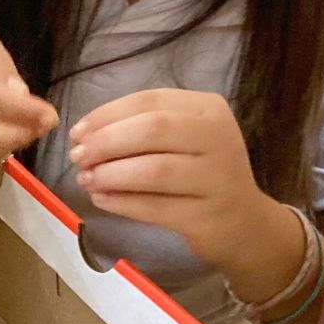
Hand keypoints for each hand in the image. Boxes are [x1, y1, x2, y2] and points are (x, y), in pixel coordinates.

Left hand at [69, 89, 290, 273]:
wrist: (245, 222)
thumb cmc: (204, 172)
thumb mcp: (185, 138)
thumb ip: (143, 129)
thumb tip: (85, 135)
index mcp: (209, 109)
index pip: (150, 101)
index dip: (107, 114)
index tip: (78, 131)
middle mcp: (218, 138)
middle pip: (152, 130)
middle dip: (106, 142)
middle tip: (78, 157)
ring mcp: (216, 179)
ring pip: (153, 170)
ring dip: (110, 174)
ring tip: (87, 179)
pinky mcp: (205, 217)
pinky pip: (154, 207)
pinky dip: (121, 202)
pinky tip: (101, 199)